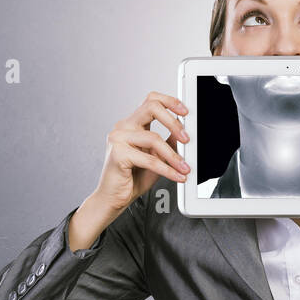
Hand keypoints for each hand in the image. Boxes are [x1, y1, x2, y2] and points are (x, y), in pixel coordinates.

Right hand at [94, 91, 190, 213]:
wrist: (113, 198)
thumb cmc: (132, 178)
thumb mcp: (157, 156)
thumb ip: (168, 142)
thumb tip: (185, 132)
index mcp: (132, 124)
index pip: (151, 101)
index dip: (170, 102)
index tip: (186, 112)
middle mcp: (123, 127)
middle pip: (151, 108)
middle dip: (173, 121)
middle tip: (187, 138)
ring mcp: (118, 139)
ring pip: (154, 138)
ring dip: (173, 155)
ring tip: (184, 167)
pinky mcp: (118, 154)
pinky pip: (149, 159)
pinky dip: (167, 169)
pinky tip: (176, 175)